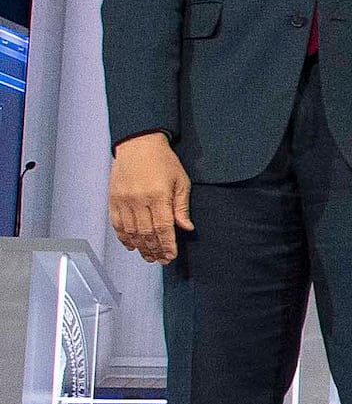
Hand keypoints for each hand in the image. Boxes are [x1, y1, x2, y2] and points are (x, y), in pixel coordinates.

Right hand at [106, 135, 191, 263]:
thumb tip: (186, 228)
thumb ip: (181, 206)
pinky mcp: (113, 198)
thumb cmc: (163, 161)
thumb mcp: (180, 181)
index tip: (171, 256)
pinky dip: (123, 237)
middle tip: (161, 260)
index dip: (167, 245)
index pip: (163, 228)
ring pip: (130, 231)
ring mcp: (123, 200)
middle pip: (146, 233)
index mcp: (157, 196)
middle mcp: (138, 200)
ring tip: (148, 256)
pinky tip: (131, 245)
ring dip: (140, 247)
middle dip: (154, 250)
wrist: (138, 144)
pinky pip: (117, 223)